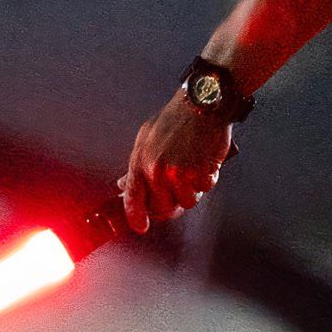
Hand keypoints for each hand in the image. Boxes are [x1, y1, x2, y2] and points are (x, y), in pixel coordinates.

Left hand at [120, 89, 232, 230]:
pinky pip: (204, 190)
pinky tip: (204, 162)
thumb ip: (135, 165)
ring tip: (193, 170)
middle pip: (163, 209)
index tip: (140, 226)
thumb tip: (124, 185)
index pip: (133, 199)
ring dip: (192, 191)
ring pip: (187, 202)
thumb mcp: (146, 138)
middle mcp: (158, 171)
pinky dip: (207, 180)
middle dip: (171, 204)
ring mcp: (180, 174)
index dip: (136, 218)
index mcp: (141, 162)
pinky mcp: (201, 173)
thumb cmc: (175, 119)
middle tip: (178, 191)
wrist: (200, 104)